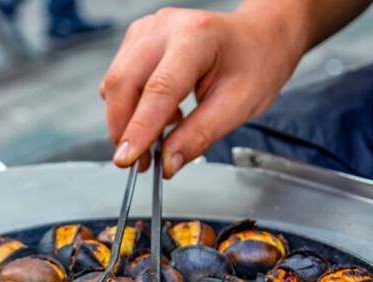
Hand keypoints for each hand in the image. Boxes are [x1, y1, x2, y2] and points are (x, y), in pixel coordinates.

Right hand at [100, 5, 307, 177]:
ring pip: (114, 82)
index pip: (158, 88)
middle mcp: (165, 27)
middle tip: (140, 162)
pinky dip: (130, 106)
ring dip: (127, 119)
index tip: (128, 159)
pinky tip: (159, 111)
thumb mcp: (237, 107)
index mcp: (197, 37)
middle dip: (124, 129)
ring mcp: (147, 30)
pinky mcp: (137, 40)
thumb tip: (167, 162)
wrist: (258, 39)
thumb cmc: (254, 63)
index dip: (140, 128)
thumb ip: (199, 135)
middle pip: (123, 82)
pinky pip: (118, 79)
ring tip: (162, 132)